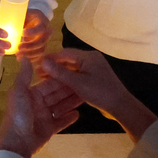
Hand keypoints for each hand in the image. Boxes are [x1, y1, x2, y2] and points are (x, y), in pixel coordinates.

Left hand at [0, 59, 81, 157]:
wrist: (17, 143)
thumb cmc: (18, 116)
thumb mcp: (19, 93)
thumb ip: (24, 76)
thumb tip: (25, 57)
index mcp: (31, 94)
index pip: (49, 84)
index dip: (61, 79)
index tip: (74, 73)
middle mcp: (38, 104)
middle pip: (56, 95)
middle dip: (69, 90)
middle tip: (85, 84)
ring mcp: (44, 117)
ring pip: (60, 107)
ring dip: (71, 102)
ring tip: (85, 98)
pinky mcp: (48, 129)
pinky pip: (60, 122)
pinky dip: (68, 118)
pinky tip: (78, 114)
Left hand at [17, 10, 50, 59]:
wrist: (32, 19)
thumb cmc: (25, 15)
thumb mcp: (22, 13)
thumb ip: (17, 19)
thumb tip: (6, 26)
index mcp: (42, 21)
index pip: (41, 27)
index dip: (33, 31)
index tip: (22, 33)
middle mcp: (46, 31)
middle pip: (42, 41)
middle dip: (30, 46)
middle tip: (19, 47)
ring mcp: (44, 40)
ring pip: (41, 49)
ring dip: (30, 54)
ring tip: (18, 55)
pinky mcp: (41, 47)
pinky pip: (39, 55)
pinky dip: (31, 59)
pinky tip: (21, 59)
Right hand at [37, 49, 157, 139]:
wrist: (120, 105)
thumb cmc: (99, 92)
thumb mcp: (77, 83)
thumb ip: (59, 71)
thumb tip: (42, 61)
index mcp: (88, 56)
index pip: (64, 53)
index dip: (50, 59)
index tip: (38, 66)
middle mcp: (91, 58)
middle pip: (69, 59)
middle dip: (55, 66)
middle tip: (40, 75)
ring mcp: (94, 67)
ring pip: (73, 67)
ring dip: (61, 73)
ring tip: (48, 80)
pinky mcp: (96, 75)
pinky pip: (79, 73)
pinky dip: (70, 77)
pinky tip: (61, 84)